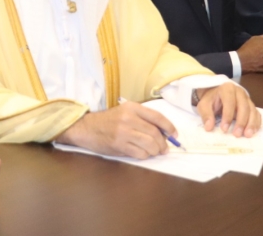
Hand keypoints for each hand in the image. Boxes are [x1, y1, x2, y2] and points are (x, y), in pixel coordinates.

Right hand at [55, 101, 175, 158]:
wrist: (87, 128)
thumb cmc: (108, 121)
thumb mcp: (125, 112)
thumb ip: (142, 119)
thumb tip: (163, 132)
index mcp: (132, 107)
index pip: (157, 117)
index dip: (169, 127)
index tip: (175, 135)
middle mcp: (129, 118)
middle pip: (155, 133)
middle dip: (163, 143)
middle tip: (164, 148)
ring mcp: (123, 132)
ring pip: (149, 144)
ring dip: (155, 151)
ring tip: (154, 152)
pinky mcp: (119, 145)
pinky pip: (140, 153)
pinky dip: (145, 156)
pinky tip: (143, 154)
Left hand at [194, 82, 260, 137]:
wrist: (216, 94)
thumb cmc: (211, 99)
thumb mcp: (204, 105)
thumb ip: (206, 115)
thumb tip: (209, 127)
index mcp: (227, 89)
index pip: (230, 102)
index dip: (227, 116)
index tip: (224, 129)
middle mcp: (240, 92)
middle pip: (244, 106)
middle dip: (241, 121)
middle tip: (237, 134)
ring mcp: (247, 99)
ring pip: (252, 110)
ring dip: (251, 124)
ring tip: (247, 135)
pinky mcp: (251, 106)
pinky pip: (257, 114)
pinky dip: (256, 123)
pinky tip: (253, 131)